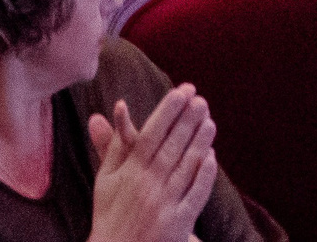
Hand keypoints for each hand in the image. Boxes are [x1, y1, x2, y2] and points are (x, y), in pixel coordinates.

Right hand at [87, 88, 218, 241]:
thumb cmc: (110, 214)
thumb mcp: (105, 180)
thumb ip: (112, 147)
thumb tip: (107, 114)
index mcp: (129, 172)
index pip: (151, 134)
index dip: (167, 112)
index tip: (180, 92)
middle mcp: (148, 185)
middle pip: (171, 146)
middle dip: (187, 121)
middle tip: (200, 100)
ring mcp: (165, 204)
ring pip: (186, 167)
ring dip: (199, 142)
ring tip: (209, 121)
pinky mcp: (178, 224)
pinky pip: (195, 196)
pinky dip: (204, 176)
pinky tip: (211, 157)